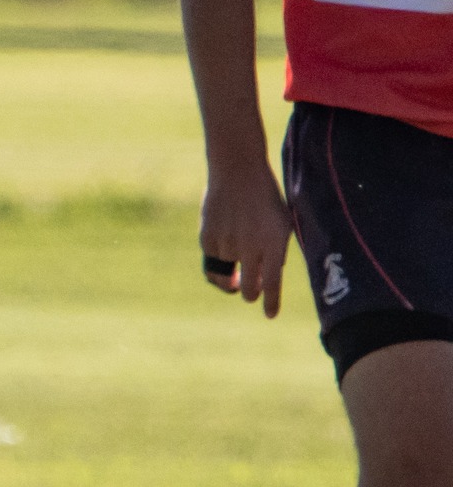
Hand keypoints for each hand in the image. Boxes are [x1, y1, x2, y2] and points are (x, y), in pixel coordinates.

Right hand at [199, 164, 292, 317]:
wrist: (237, 171)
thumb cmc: (264, 198)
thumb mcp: (279, 224)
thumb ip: (274, 253)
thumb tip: (263, 281)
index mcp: (274, 243)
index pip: (272, 283)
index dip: (271, 302)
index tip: (269, 315)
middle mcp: (251, 247)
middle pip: (249, 288)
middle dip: (248, 292)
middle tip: (247, 288)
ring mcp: (227, 245)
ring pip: (229, 271)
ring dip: (234, 263)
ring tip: (238, 233)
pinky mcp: (208, 240)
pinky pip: (214, 259)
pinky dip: (220, 251)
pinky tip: (225, 228)